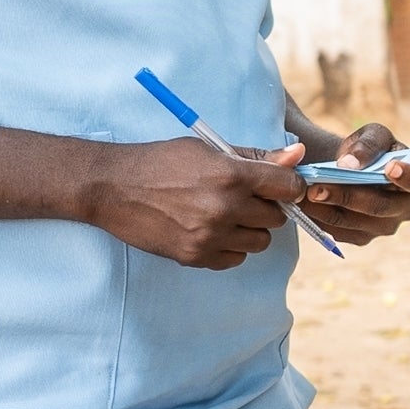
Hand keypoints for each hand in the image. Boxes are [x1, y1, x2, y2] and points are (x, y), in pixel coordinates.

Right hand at [85, 135, 300, 267]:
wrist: (112, 187)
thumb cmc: (160, 162)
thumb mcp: (207, 149)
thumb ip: (255, 156)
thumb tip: (297, 154)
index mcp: (232, 175)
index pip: (289, 187)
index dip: (288, 186)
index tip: (280, 186)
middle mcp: (225, 208)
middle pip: (277, 218)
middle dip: (266, 207)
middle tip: (242, 198)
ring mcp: (210, 236)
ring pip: (259, 242)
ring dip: (250, 230)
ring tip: (225, 214)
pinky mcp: (195, 256)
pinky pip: (235, 259)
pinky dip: (229, 247)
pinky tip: (210, 230)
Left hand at [298, 120, 409, 248]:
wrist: (347, 169)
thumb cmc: (366, 149)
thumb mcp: (371, 135)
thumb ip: (366, 145)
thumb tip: (349, 165)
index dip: (409, 177)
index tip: (390, 168)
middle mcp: (406, 209)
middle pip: (380, 207)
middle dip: (348, 196)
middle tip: (317, 187)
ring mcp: (385, 227)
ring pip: (356, 222)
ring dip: (327, 209)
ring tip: (304, 193)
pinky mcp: (363, 238)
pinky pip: (341, 232)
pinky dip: (321, 219)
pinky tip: (305, 205)